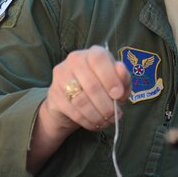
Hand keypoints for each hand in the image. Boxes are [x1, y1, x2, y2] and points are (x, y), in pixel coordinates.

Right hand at [27, 45, 130, 173]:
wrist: (74, 100)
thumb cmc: (103, 87)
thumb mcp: (118, 82)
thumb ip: (123, 77)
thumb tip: (121, 69)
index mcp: (94, 53)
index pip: (99, 60)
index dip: (110, 78)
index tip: (119, 95)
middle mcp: (75, 59)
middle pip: (91, 84)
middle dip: (106, 104)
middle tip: (114, 115)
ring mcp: (61, 76)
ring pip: (81, 100)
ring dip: (97, 115)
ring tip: (107, 121)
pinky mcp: (54, 93)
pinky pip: (72, 111)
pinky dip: (87, 120)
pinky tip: (95, 123)